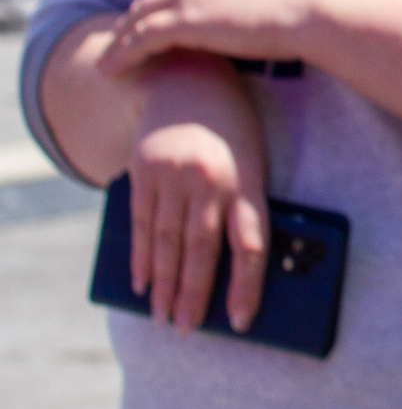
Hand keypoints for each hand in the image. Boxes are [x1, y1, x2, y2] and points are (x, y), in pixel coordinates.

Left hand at [101, 0, 320, 75]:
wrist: (315, 9)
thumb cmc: (307, 2)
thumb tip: (249, 6)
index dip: (155, 2)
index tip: (147, 21)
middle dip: (131, 21)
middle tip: (120, 43)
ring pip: (137, 18)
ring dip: (118, 41)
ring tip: (107, 61)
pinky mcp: (183, 19)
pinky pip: (139, 39)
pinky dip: (120, 55)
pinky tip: (109, 70)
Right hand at [126, 60, 269, 332]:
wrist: (189, 77)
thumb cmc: (234, 129)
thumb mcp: (253, 160)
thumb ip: (247, 204)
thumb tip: (244, 264)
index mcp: (249, 178)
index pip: (250, 243)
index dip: (245, 286)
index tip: (239, 322)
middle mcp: (210, 180)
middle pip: (201, 250)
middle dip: (192, 295)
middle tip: (185, 331)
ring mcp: (173, 175)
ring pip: (166, 242)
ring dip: (163, 284)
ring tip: (161, 317)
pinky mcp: (143, 170)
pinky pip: (140, 223)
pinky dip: (140, 257)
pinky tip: (141, 282)